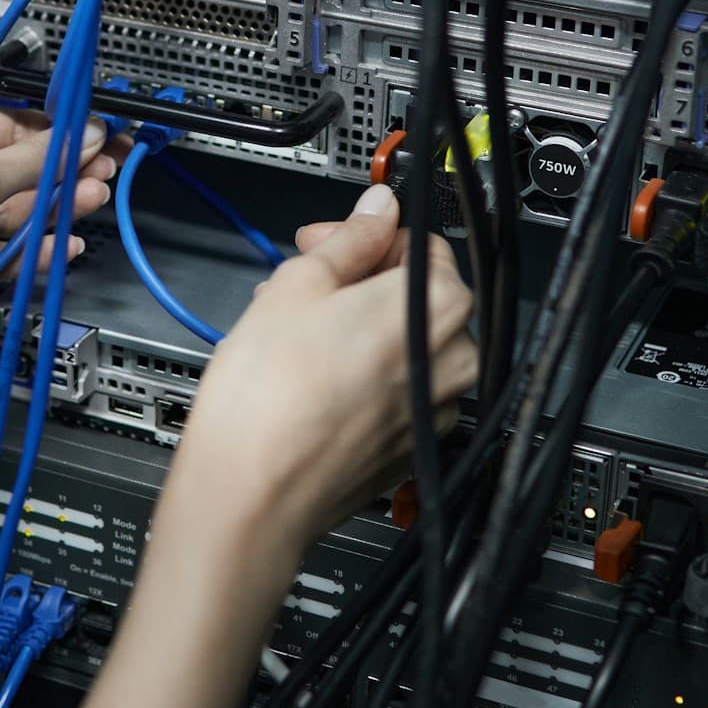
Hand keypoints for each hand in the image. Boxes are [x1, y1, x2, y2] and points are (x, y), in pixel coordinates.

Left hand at [0, 98, 125, 356]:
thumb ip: (33, 163)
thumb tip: (85, 137)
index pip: (8, 126)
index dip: (58, 137)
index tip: (102, 144)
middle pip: (9, 171)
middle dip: (59, 177)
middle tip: (106, 181)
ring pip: (2, 214)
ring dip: (47, 214)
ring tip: (89, 210)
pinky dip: (23, 252)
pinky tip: (56, 248)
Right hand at [167, 182, 477, 560]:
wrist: (253, 495)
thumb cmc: (269, 398)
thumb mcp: (298, 284)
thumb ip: (350, 239)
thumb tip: (377, 212)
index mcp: (439, 308)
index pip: (422, 244)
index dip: (366, 236)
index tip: (327, 242)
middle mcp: (454, 362)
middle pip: (415, 297)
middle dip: (358, 282)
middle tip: (303, 284)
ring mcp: (436, 411)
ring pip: (403, 346)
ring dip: (356, 328)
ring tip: (296, 335)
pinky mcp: (412, 448)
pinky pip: (396, 393)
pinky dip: (362, 376)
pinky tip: (310, 378)